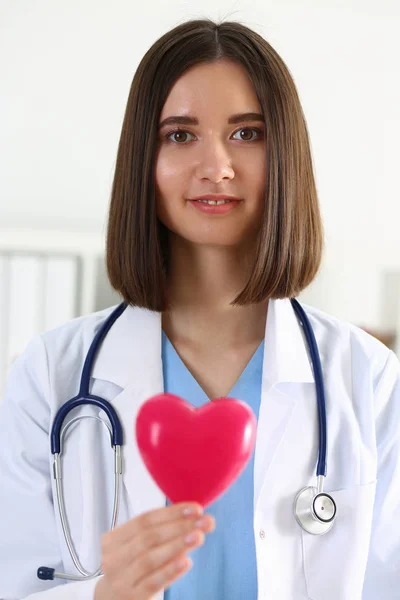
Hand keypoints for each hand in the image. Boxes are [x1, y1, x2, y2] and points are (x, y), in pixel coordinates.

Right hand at [95, 502, 214, 599]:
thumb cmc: (131, 567)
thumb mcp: (135, 547)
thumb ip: (158, 531)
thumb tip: (193, 517)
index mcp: (113, 539)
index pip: (145, 519)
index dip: (172, 513)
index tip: (195, 509)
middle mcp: (114, 558)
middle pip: (149, 537)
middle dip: (180, 526)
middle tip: (205, 521)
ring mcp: (121, 580)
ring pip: (150, 558)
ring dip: (177, 545)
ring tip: (199, 536)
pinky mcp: (132, 598)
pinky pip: (152, 582)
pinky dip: (170, 570)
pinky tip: (186, 562)